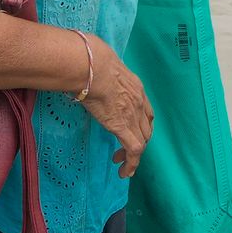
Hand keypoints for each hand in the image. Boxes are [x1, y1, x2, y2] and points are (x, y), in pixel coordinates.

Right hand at [71, 40, 152, 182]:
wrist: (92, 66)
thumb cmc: (91, 60)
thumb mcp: (103, 65)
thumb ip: (100, 72)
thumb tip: (85, 69)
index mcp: (136, 87)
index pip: (145, 110)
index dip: (141, 123)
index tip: (130, 130)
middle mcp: (139, 102)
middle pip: (146, 128)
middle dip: (138, 140)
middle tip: (123, 148)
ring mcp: (133, 115)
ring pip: (142, 141)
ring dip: (133, 155)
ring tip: (120, 162)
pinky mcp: (122, 127)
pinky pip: (133, 151)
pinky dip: (131, 164)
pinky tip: (123, 172)